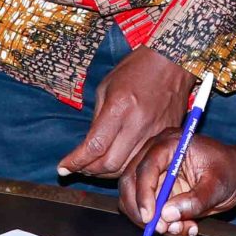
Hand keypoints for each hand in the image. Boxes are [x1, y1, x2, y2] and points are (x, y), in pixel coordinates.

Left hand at [58, 44, 194, 179]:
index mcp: (119, 108)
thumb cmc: (136, 69)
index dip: (75, 162)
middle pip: (109, 164)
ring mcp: (154, 133)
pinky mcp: (165, 136)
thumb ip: (97, 119)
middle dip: (88, 170)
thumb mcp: (106, 88)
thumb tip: (88, 146)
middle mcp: (137, 124)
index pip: (94, 147)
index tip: (63, 168)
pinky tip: (117, 161)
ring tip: (95, 166)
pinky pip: (143, 161)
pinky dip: (127, 166)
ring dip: (107, 172)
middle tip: (78, 168)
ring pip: (127, 168)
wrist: (172, 62)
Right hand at [117, 130, 235, 235]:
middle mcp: (156, 155)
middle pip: (130, 183)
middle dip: (141, 211)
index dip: (144, 193)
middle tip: (161, 229)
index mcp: (171, 144)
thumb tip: (167, 214)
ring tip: (182, 228)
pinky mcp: (157, 191)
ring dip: (153, 222)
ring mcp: (154, 174)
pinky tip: (185, 227)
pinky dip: (162, 225)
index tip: (151, 217)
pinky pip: (148, 212)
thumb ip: (195, 200)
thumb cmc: (231, 171)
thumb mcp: (218, 186)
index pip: (147, 166)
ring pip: (135, 201)